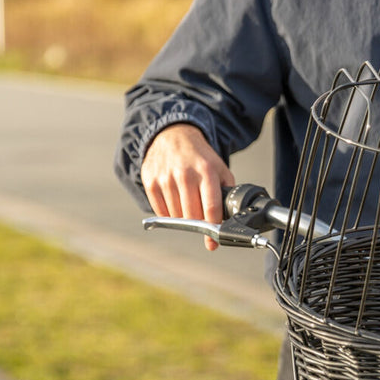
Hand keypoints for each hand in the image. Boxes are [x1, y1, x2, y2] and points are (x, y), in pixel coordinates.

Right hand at [141, 124, 234, 250]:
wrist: (173, 136)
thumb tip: (229, 219)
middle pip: (192, 216)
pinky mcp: (151, 182)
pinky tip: (175, 203)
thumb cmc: (200, 157)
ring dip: (184, 218)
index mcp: (206, 171)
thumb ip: (226, 192)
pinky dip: (169, 214)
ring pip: (176, 216)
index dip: (213, 229)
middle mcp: (185, 174)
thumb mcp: (219, 168)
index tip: (213, 243)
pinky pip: (161, 211)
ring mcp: (166, 178)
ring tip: (188, 206)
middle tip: (201, 222)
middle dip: (198, 224)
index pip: (211, 208)